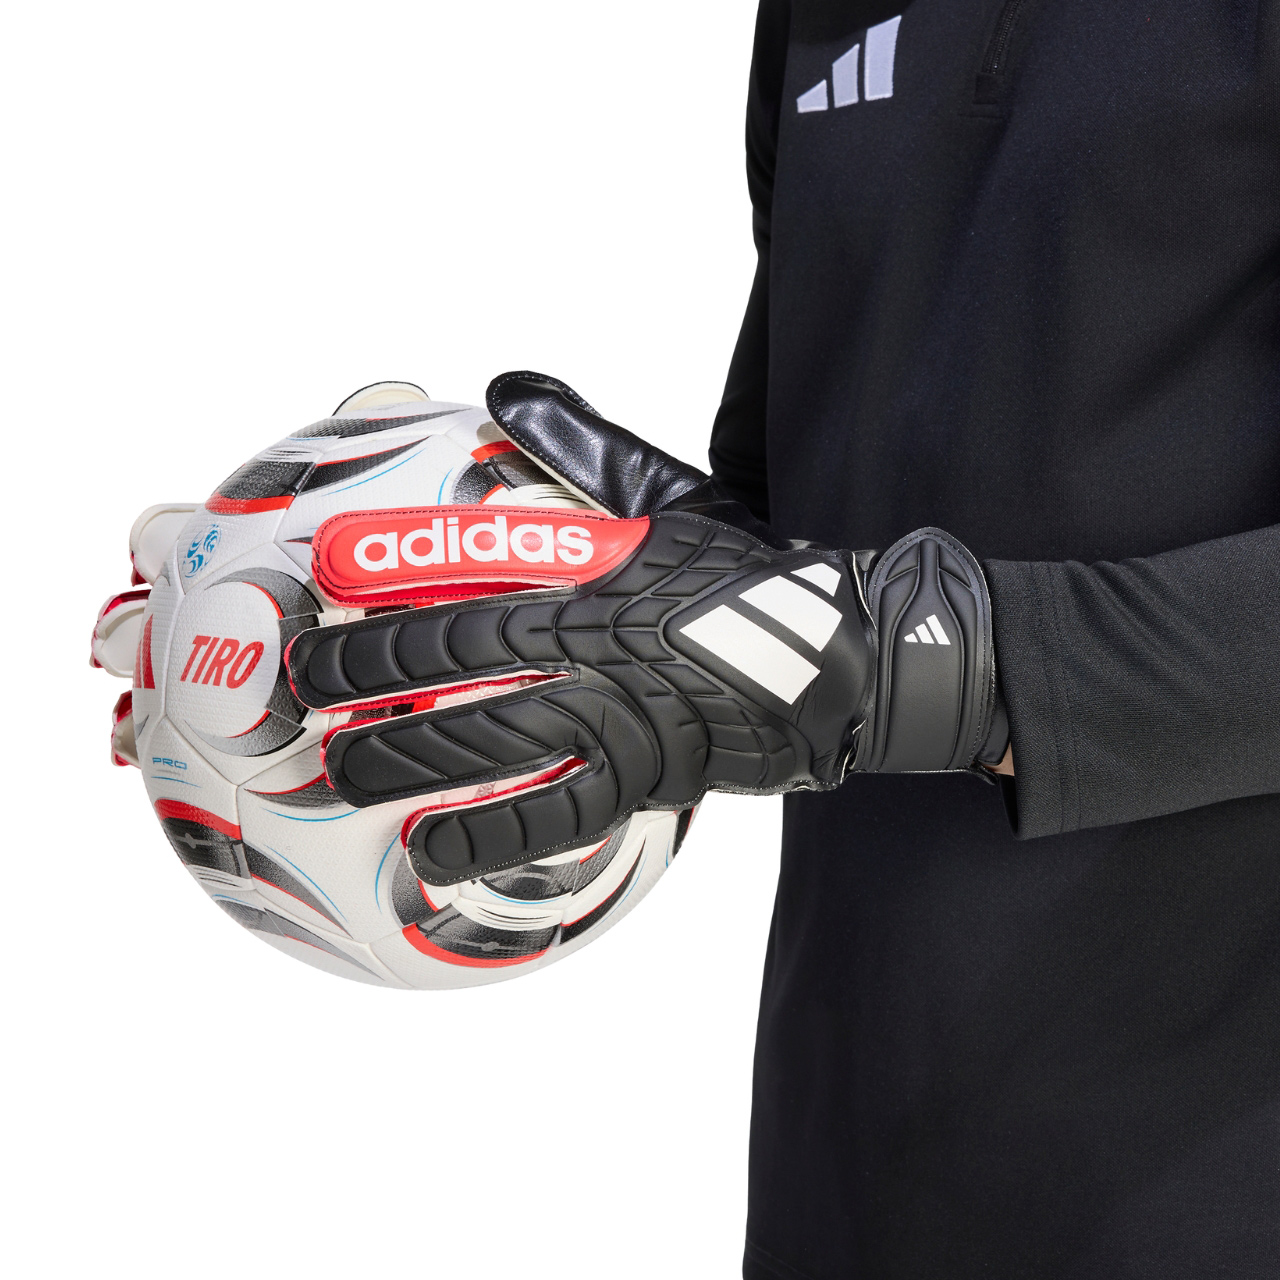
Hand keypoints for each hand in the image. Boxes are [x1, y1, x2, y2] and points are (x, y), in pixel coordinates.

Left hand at [288, 373, 1002, 883]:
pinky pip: (551, 820)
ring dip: (402, 757)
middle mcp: (590, 646)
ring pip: (485, 744)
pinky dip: (486, 839)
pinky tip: (428, 853)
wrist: (831, 658)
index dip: (390, 574)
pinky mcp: (639, 780)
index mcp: (592, 571)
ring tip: (340, 768)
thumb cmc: (740, 575)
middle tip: (303, 684)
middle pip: (454, 664)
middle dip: (366, 676)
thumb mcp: (671, 494)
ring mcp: (613, 719)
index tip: (323, 573)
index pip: (471, 570)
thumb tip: (511, 382)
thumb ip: (586, 444)